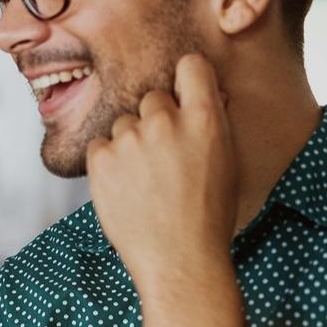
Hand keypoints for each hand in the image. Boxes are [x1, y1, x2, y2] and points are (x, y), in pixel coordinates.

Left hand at [85, 55, 237, 290]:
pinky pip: (100, 144)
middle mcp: (165, 122)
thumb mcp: (226, 163)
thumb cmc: (208, 216)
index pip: (191, 66)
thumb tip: (204, 96)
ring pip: (124, 123)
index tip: (184, 94)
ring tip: (145, 180)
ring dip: (131, 142)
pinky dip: (108, 161)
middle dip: (157, 119)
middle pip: (153, 97)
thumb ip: (211, 124)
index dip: (187, 80)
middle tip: (164, 156)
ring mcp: (130, 139)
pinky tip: (126, 186)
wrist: (180, 260)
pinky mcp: (101, 159)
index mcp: (204, 119)